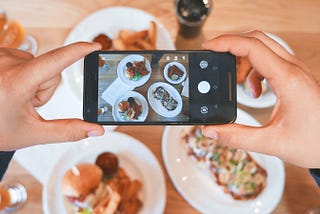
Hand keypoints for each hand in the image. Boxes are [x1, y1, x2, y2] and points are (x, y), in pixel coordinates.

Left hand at [0, 42, 103, 149]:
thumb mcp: (33, 133)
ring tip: (16, 96)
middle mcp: (6, 63)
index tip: (95, 46)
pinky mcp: (0, 54)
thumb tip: (95, 129)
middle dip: (46, 88)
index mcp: (15, 82)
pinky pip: (25, 61)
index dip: (79, 51)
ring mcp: (1, 56)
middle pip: (50, 70)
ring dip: (34, 81)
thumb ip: (68, 131)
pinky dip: (24, 74)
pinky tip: (11, 87)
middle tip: (26, 103)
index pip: (56, 61)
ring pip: (39, 65)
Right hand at [202, 31, 319, 167]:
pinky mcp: (294, 77)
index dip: (226, 43)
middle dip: (231, 45)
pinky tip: (254, 90)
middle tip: (215, 57)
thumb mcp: (272, 143)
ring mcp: (295, 71)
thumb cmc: (316, 142)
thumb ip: (237, 137)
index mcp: (288, 80)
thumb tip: (211, 130)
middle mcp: (293, 70)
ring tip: (235, 81)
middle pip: (257, 40)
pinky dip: (254, 70)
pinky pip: (269, 61)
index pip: (252, 47)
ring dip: (243, 59)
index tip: (209, 47)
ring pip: (263, 48)